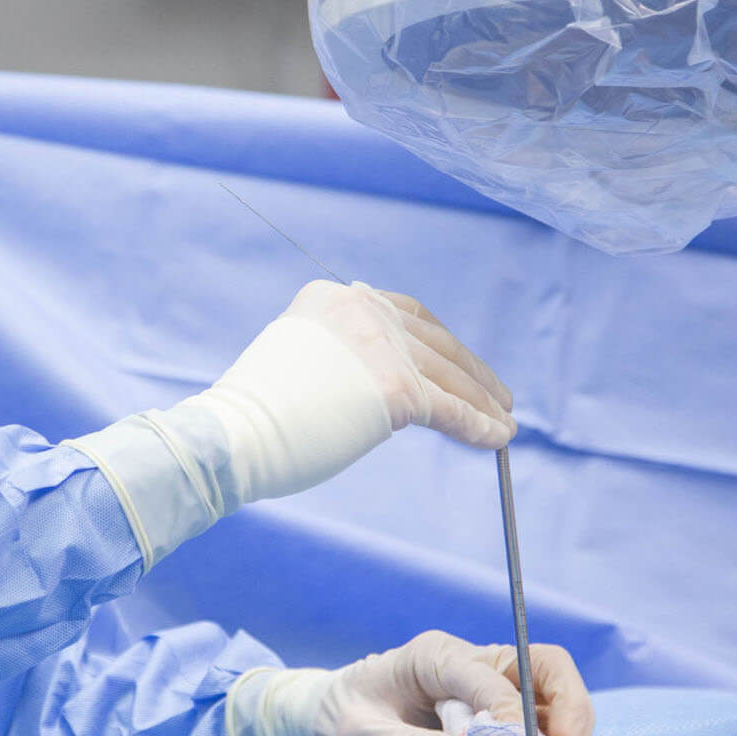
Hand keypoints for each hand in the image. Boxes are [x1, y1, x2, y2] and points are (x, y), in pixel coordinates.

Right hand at [67, 280, 516, 566]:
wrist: (231, 436)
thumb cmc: (253, 416)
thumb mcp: (297, 359)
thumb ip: (339, 355)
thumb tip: (385, 383)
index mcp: (332, 298)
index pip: (402, 313)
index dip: (436, 341)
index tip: (458, 362)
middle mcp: (360, 308)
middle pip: (432, 339)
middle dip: (469, 369)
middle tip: (497, 393)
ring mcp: (380, 345)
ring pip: (447, 374)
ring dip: (483, 399)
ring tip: (505, 420)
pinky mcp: (397, 387)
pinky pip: (450, 408)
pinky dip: (478, 424)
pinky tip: (497, 437)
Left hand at [226, 630, 595, 735]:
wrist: (321, 724)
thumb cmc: (337, 723)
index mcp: (432, 655)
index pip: (488, 674)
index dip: (509, 712)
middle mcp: (464, 662)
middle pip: (542, 664)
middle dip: (567, 704)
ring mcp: (483, 684)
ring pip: (549, 690)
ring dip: (562, 726)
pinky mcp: (491, 710)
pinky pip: (538, 716)